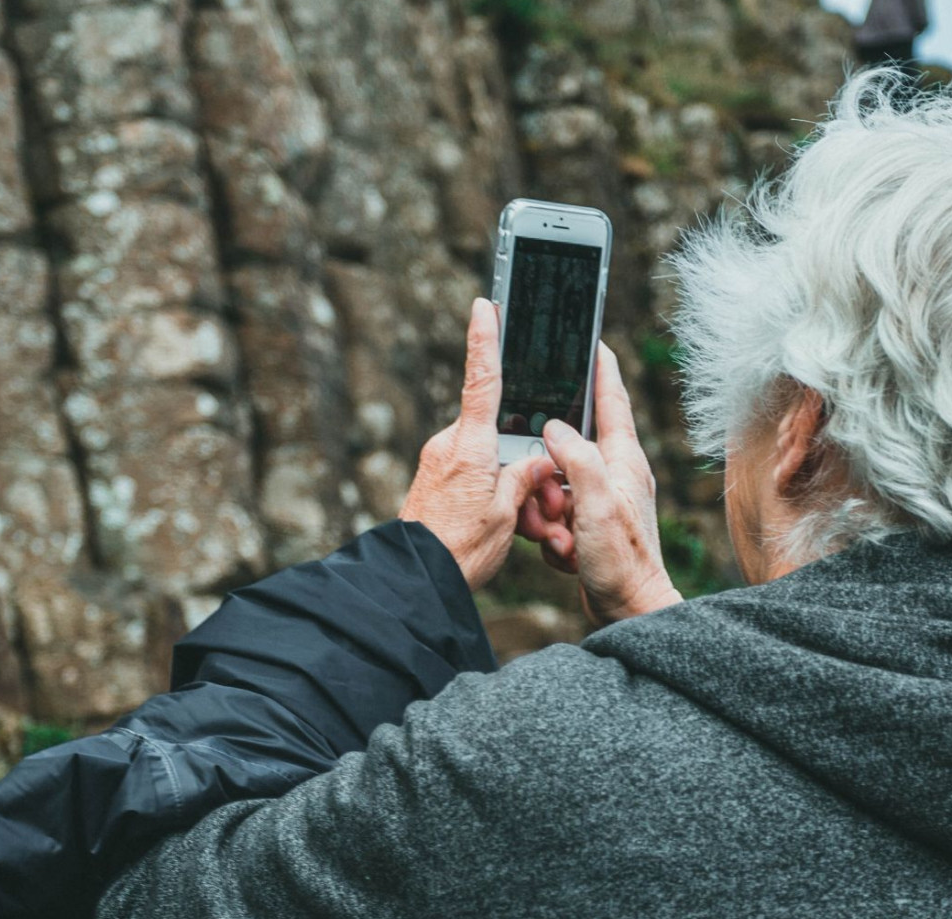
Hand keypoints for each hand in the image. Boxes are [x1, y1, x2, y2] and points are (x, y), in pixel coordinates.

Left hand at [400, 298, 553, 589]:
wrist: (412, 580)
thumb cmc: (458, 550)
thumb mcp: (505, 515)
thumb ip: (524, 479)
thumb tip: (536, 461)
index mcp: (470, 446)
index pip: (481, 379)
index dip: (484, 339)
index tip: (484, 305)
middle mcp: (449, 446)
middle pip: (498, 431)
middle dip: (523, 459)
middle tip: (538, 503)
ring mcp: (438, 462)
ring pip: (488, 458)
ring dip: (509, 485)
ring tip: (520, 526)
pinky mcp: (434, 480)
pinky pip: (472, 475)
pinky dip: (492, 494)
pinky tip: (502, 526)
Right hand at [515, 342, 681, 627]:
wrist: (630, 611)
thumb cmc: (622, 561)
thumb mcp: (597, 504)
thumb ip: (577, 459)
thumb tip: (554, 427)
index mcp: (623, 460)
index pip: (611, 400)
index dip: (599, 368)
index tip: (591, 340)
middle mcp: (615, 475)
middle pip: (567, 448)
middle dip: (547, 471)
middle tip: (550, 502)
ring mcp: (602, 500)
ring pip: (555, 483)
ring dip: (546, 509)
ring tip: (559, 535)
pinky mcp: (590, 525)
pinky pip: (556, 514)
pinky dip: (552, 532)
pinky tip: (564, 551)